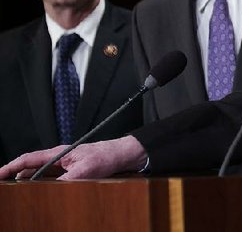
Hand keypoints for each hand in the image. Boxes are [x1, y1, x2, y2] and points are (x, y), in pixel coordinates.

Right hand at [0, 136, 147, 180]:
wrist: (123, 155)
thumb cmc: (106, 156)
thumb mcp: (86, 169)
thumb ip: (68, 180)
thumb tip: (55, 189)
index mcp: (58, 153)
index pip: (28, 159)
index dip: (10, 167)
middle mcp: (59, 159)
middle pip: (31, 169)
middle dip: (17, 178)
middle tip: (7, 190)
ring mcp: (65, 165)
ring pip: (40, 175)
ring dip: (30, 183)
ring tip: (20, 194)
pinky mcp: (72, 172)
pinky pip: (52, 180)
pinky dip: (44, 186)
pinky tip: (42, 194)